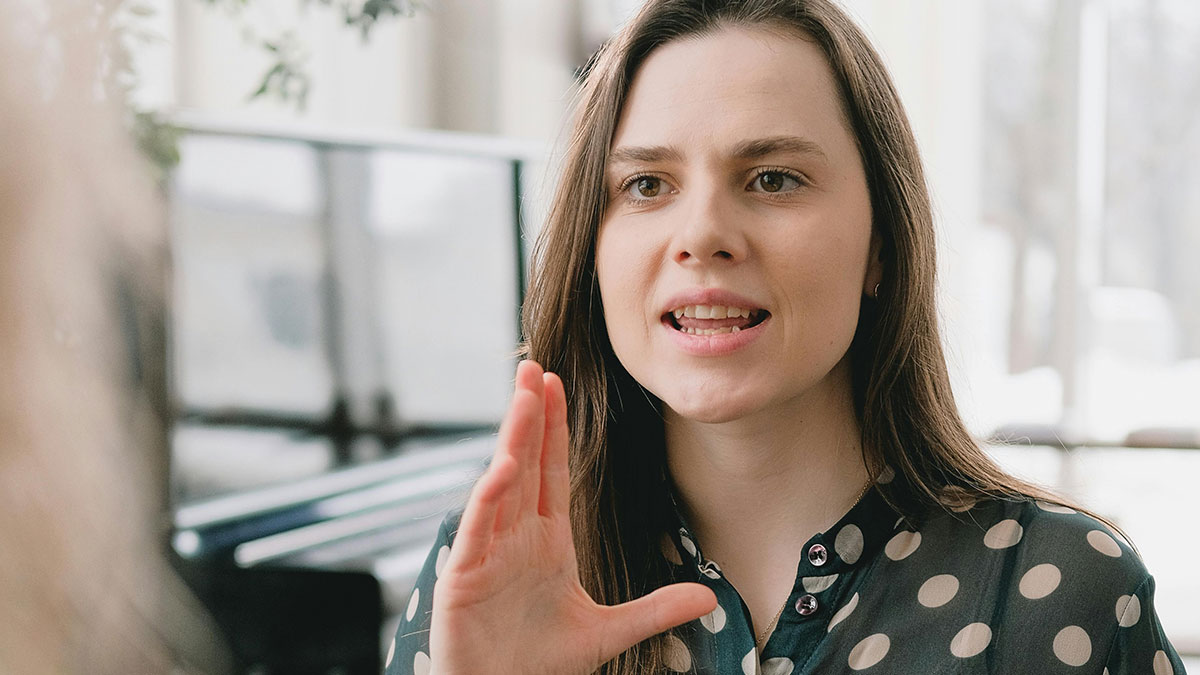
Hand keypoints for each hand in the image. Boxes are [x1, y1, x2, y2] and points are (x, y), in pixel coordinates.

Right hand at [428, 360, 715, 674]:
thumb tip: (707, 596)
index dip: (555, 428)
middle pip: (525, 463)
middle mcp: (515, 537)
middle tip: (533, 365)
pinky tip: (504, 465)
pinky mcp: (465, 576)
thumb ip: (654, 611)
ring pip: (502, 483)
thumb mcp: (607, 633)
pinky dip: (489, 498)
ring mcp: (488, 552)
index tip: (557, 385)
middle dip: (529, 414)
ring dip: (512, 439)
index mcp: (545, 542)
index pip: (552, 472)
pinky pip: (479, 529)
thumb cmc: (536, 664)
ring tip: (522, 395)